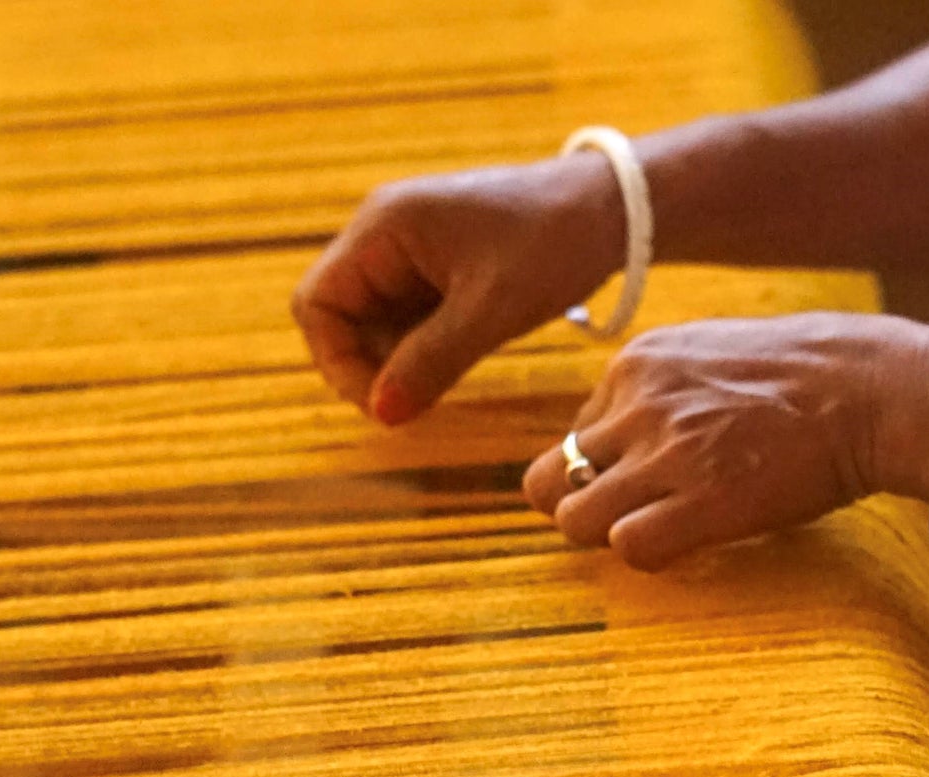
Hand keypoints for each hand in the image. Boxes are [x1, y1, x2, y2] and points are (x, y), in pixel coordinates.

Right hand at [293, 156, 625, 424]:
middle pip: (340, 317)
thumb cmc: (552, 244)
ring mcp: (410, 252)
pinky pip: (408, 319)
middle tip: (414, 404)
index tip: (382, 403)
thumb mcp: (490, 311)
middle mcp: (384, 234)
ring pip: (374, 323)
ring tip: (442, 384)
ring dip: (397, 362)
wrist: (611, 210)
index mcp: (383, 228)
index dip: (337, 361)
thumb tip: (380, 414)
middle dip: (368, 367)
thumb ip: (430, 362)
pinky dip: (421, 350)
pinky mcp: (437, 269)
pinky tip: (456, 364)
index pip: (316, 304)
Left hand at [522, 313, 902, 571]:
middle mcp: (636, 403)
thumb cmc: (808, 376)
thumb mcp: (713, 351)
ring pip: (573, 519)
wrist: (873, 389)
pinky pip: (627, 547)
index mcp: (635, 364)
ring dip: (606, 537)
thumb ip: (662, 387)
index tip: (654, 475)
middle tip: (629, 515)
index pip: (576, 433)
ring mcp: (666, 452)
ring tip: (659, 531)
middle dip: (578, 504)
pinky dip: (647, 555)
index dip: (607, 466)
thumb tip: (627, 430)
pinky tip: (685, 544)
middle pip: (549, 478)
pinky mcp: (701, 500)